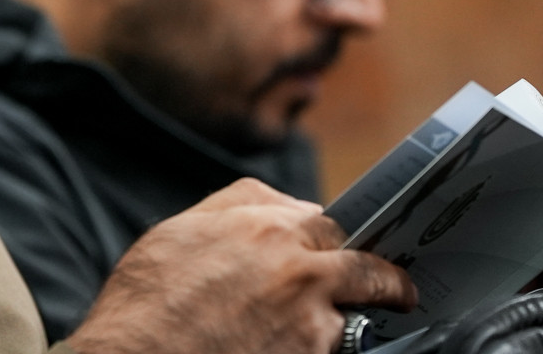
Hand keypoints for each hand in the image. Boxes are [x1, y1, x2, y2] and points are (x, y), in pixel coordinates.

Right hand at [66, 178, 415, 353]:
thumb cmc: (146, 302)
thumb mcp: (180, 229)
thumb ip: (238, 206)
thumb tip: (285, 204)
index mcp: (267, 229)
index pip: (329, 224)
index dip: (338, 240)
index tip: (348, 250)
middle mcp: (298, 272)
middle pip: (366, 269)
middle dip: (383, 280)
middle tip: (397, 292)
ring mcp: (310, 327)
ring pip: (356, 320)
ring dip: (350, 324)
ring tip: (338, 331)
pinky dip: (323, 351)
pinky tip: (297, 349)